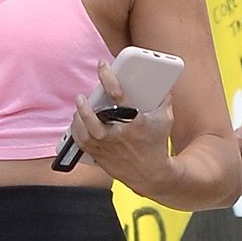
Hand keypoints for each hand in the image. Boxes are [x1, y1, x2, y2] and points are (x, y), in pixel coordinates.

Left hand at [70, 60, 172, 194]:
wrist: (152, 175)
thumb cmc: (157, 145)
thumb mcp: (165, 120)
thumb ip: (163, 99)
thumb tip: (161, 81)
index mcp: (135, 123)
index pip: (118, 95)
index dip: (108, 76)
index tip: (102, 65)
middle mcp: (118, 136)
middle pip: (94, 119)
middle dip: (85, 106)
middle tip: (83, 96)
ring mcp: (107, 148)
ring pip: (84, 132)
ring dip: (78, 117)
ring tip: (80, 105)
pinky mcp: (99, 156)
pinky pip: (81, 142)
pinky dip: (76, 131)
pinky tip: (78, 122)